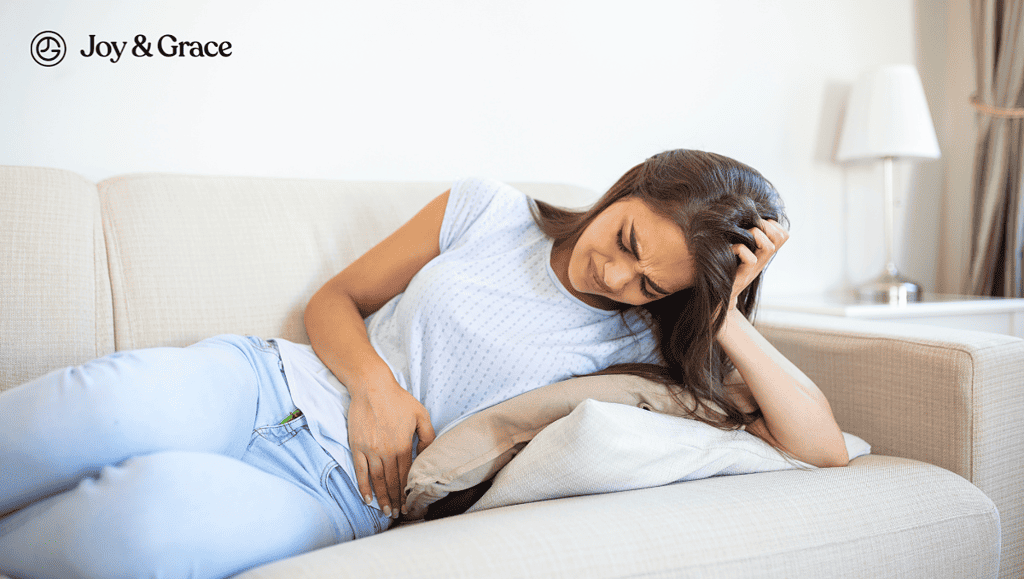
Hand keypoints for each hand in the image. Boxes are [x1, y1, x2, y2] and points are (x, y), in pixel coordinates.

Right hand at [347, 381, 434, 518]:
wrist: (372, 387)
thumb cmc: (398, 399)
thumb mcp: (421, 414)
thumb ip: (427, 436)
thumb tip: (427, 454)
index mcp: (403, 445)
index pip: (405, 476)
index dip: (407, 492)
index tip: (409, 504)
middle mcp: (386, 452)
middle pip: (391, 482)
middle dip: (395, 500)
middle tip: (398, 514)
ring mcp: (370, 450)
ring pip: (377, 480)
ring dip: (382, 498)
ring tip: (386, 511)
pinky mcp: (357, 446)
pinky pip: (360, 471)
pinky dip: (363, 487)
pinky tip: (367, 499)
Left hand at [729, 219, 787, 310]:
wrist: (716, 290)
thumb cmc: (724, 264)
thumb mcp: (737, 246)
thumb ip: (744, 234)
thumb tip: (745, 213)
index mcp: (764, 252)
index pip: (783, 234)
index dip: (772, 224)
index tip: (756, 223)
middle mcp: (763, 259)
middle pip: (781, 237)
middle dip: (765, 225)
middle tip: (749, 227)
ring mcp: (755, 268)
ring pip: (770, 247)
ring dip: (755, 234)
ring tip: (742, 235)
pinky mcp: (744, 275)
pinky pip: (750, 259)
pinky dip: (739, 249)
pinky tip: (730, 249)